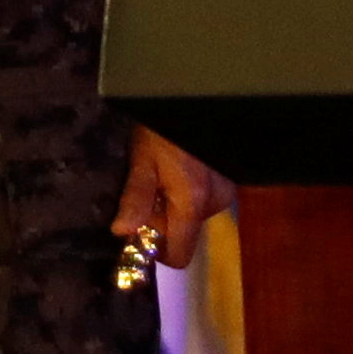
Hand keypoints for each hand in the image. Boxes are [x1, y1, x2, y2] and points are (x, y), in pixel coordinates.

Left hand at [111, 127, 232, 273]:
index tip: (140, 230)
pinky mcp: (229, 181)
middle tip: (148, 188)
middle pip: (183, 235)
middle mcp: (215, 204)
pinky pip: (203, 201)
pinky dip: (188, 193)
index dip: (156, 252)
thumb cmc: (163, 128)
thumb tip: (122, 233)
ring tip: (164, 172)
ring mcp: (226, 193)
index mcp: (192, 203)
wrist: (194, 97)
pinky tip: (181, 166)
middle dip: (162, 221)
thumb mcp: (142, 160)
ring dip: (175, 205)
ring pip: (192, 217)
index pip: (179, 256)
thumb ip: (135, 199)